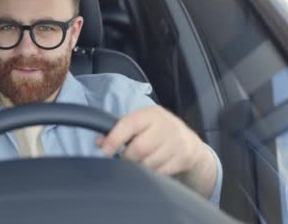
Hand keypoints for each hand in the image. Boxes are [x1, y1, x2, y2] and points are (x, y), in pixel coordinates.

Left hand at [96, 106, 216, 196]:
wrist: (188, 142)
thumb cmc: (156, 132)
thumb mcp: (141, 124)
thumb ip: (120, 130)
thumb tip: (99, 142)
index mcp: (151, 114)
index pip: (130, 124)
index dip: (115, 138)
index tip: (104, 151)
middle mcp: (166, 125)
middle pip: (139, 148)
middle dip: (127, 158)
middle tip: (124, 159)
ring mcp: (176, 142)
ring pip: (149, 163)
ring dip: (139, 168)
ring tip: (139, 163)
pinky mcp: (183, 158)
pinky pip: (160, 173)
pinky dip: (152, 174)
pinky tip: (152, 167)